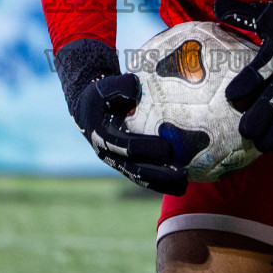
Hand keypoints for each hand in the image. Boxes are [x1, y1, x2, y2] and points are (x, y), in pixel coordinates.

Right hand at [72, 74, 187, 194]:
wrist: (88, 110)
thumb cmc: (102, 95)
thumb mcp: (106, 87)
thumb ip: (119, 87)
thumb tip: (134, 89)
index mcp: (103, 137)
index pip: (126, 147)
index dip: (146, 149)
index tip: (168, 148)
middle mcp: (109, 155)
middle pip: (135, 170)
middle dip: (159, 175)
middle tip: (182, 175)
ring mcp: (117, 162)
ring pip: (140, 178)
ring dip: (161, 183)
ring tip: (184, 185)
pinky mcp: (125, 165)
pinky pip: (142, 176)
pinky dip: (159, 180)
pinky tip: (180, 180)